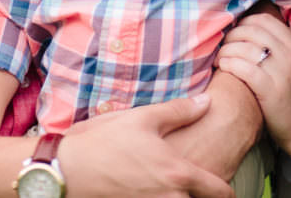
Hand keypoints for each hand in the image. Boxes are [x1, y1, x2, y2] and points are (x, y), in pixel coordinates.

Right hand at [62, 94, 234, 196]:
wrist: (64, 170)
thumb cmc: (102, 141)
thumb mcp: (142, 117)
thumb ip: (180, 111)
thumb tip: (207, 101)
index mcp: (177, 174)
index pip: (219, 192)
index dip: (226, 189)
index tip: (226, 186)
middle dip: (199, 194)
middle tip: (193, 180)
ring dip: (179, 196)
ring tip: (164, 181)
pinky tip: (146, 188)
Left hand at [216, 13, 290, 152]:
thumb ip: (283, 47)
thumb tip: (255, 29)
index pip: (264, 20)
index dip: (244, 23)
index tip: (235, 34)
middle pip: (251, 31)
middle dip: (231, 36)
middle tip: (223, 46)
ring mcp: (283, 72)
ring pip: (244, 48)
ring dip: (226, 50)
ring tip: (219, 59)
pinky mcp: (271, 90)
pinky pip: (243, 68)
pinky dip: (229, 64)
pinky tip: (224, 67)